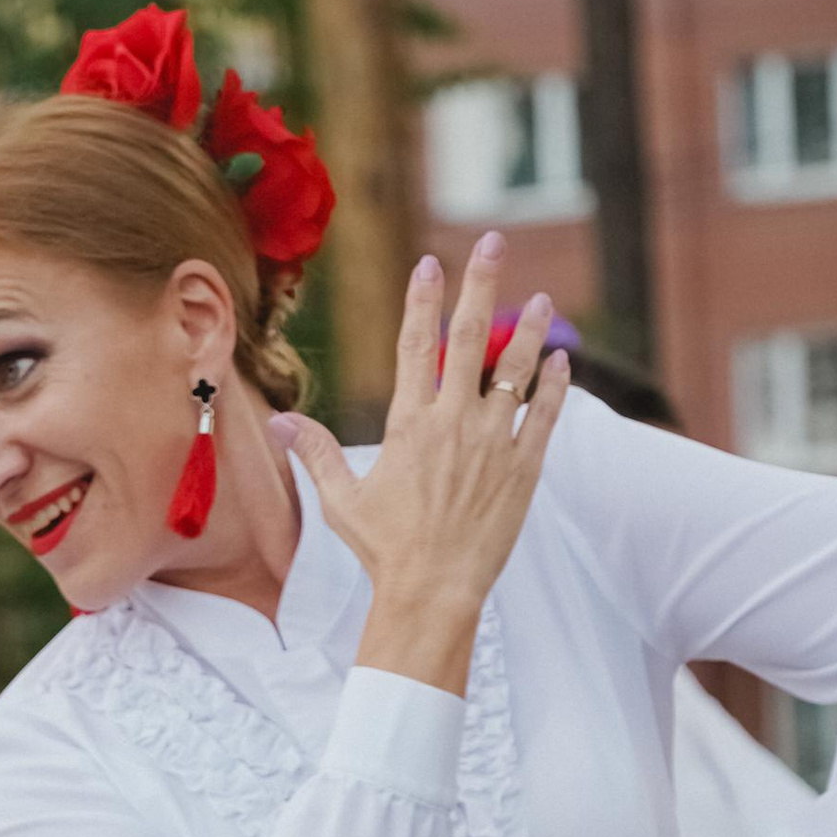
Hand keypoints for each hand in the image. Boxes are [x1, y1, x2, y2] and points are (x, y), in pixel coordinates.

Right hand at [270, 235, 569, 696]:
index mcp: (409, 424)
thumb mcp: (342, 500)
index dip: (423, 300)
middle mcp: (453, 423)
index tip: (431, 263)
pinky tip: (561, 360)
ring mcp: (492, 444)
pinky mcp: (522, 471)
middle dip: (482, 285)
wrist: (434, 593)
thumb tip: (275, 423)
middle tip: (495, 243)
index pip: (415, 345)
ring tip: (543, 298)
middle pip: (470, 338)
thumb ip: (315, 453)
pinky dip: (554, 388)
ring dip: (530, 331)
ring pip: (515, 373)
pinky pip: (543, 418)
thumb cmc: (385, 551)